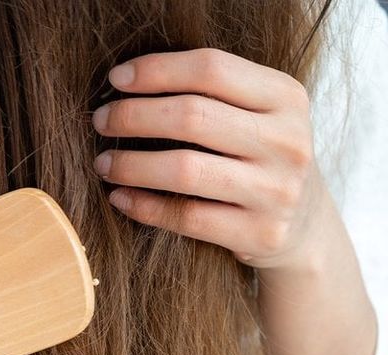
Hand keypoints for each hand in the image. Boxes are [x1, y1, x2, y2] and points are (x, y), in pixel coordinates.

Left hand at [91, 48, 328, 271]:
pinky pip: (186, 217)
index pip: (211, 69)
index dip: (157, 71)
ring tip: (103, 165)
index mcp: (286, 97)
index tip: (116, 80)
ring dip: (131, 165)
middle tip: (101, 122)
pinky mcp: (259, 233)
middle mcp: (287, 141)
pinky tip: (120, 198)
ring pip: (184, 170)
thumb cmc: (261, 162)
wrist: (303, 227)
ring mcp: (276, 191)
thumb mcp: (257, 118)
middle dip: (134, 117)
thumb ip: (214, 96)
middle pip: (192, 117)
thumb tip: (130, 83)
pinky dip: (144, 206)